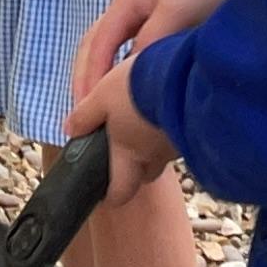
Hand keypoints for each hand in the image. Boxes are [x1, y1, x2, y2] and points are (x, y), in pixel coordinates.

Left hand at [65, 58, 178, 202]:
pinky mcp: (195, 128)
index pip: (121, 193)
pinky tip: (163, 105)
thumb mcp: (101, 97)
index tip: (104, 187)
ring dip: (153, 141)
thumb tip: (71, 130)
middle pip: (145, 174)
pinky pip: (178, 135)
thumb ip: (85, 116)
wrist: (183, 73)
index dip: (112, 193)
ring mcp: (179, 144)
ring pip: (162, 153)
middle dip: (134, 165)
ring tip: (144, 114)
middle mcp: (156, 157)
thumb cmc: (138, 89)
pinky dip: (168, 126)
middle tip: (123, 145)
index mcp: (129, 156)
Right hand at [73, 0, 232, 96]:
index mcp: (125, 1)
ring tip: (93, 107)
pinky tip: (119, 90)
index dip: (90, 76)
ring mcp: (138, 16)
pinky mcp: (154, 25)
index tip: (87, 106)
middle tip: (80, 113)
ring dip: (95, 76)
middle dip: (83, 78)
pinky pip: (124, 51)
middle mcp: (125, 9)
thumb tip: (128, 73)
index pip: (98, 44)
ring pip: (105, 49)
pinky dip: (114, 71)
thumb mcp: (177, 10)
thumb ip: (151, 39)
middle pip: (92, 46)